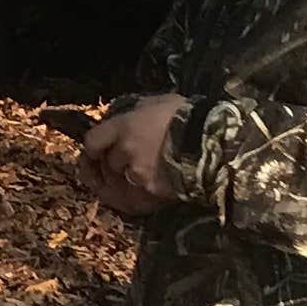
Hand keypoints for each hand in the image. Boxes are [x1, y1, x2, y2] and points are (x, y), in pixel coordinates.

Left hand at [77, 95, 187, 218]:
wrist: (214, 141)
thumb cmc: (188, 115)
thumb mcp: (156, 104)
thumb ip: (135, 113)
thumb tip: (125, 119)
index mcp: (124, 126)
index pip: (92, 141)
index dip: (92, 149)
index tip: (94, 152)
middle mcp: (125, 151)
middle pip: (106, 163)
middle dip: (110, 164)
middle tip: (117, 165)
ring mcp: (137, 174)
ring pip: (117, 183)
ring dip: (120, 182)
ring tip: (131, 179)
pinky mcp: (152, 194)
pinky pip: (132, 201)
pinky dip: (132, 198)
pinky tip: (138, 193)